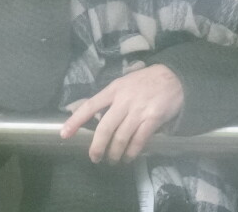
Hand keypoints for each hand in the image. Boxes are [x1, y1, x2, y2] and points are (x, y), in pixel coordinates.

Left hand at [60, 64, 183, 162]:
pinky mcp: (153, 119)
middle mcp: (123, 101)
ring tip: (112, 160)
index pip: (89, 106)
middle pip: (105, 127)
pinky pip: (139, 140)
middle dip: (97, 146)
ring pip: (121, 137)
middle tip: (94, 158)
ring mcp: (138, 110)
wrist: (173, 78)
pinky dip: (132, 152)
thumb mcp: (123, 84)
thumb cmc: (144, 82)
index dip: (75, 121)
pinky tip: (128, 157)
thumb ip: (110, 99)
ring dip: (115, 152)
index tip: (64, 134)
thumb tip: (94, 116)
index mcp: (112, 90)